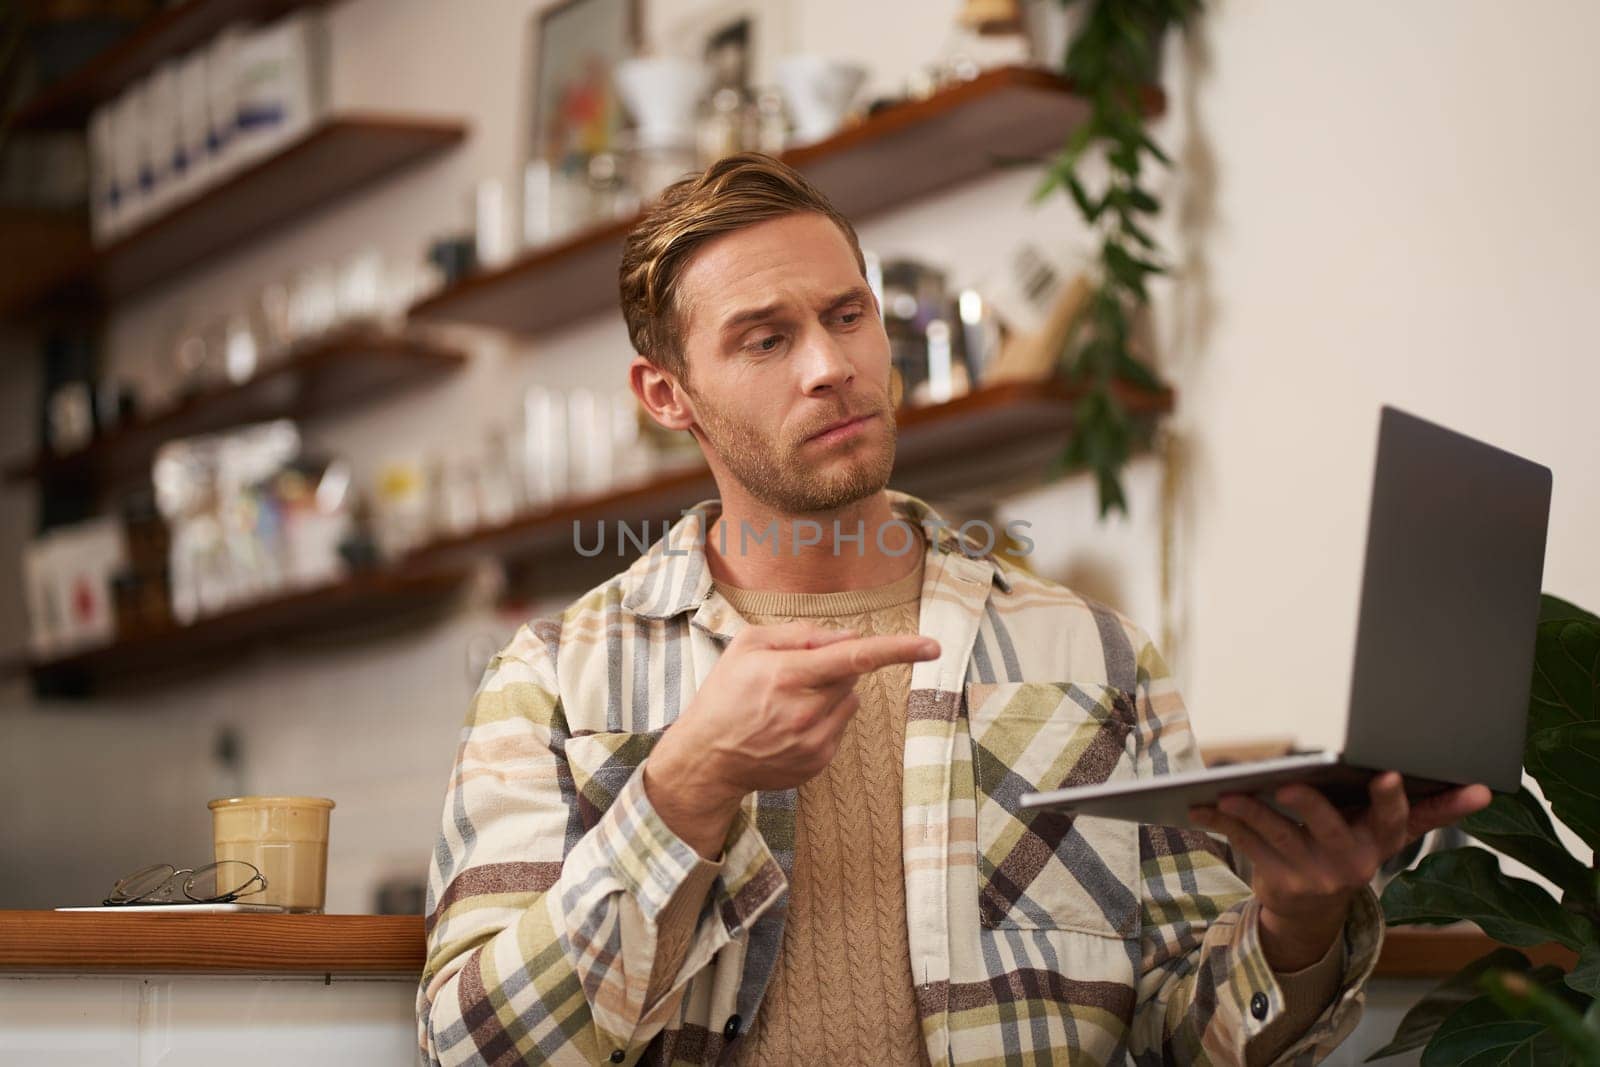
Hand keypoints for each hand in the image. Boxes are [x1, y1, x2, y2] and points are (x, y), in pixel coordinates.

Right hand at [644, 620, 939, 857]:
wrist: (706, 759)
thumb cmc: (724, 695)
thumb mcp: (747, 646)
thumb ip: (799, 633)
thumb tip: (846, 637)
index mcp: (787, 675)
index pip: (854, 657)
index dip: (897, 649)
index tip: (932, 646)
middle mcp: (806, 711)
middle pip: (851, 675)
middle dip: (833, 666)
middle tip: (794, 674)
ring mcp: (815, 741)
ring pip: (849, 700)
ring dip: (830, 693)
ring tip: (787, 703)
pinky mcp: (819, 762)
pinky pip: (840, 727)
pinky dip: (823, 719)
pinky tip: (788, 726)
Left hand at [1189, 772, 1491, 970]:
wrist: (1312, 912)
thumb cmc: (1351, 848)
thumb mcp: (1389, 832)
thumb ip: (1431, 809)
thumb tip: (1486, 791)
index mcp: (1381, 841)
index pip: (1393, 818)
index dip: (1390, 798)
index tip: (1387, 775)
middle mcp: (1351, 861)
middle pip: (1329, 828)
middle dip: (1307, 805)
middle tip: (1285, 784)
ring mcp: (1314, 875)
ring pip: (1279, 838)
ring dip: (1250, 814)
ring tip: (1227, 791)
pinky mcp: (1279, 882)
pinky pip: (1247, 848)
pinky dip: (1222, 824)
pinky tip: (1200, 807)